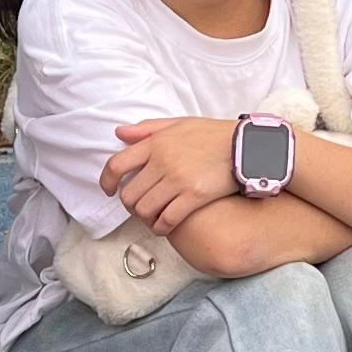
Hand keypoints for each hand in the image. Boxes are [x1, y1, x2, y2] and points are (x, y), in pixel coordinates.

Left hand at [104, 113, 241, 230]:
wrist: (245, 146)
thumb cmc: (212, 134)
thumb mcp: (178, 123)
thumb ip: (147, 129)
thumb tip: (119, 134)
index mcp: (156, 143)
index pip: (117, 165)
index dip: (106, 181)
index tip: (108, 190)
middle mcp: (163, 162)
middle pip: (129, 194)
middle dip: (130, 204)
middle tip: (138, 206)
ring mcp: (178, 181)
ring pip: (145, 210)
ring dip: (145, 217)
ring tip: (152, 216)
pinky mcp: (194, 197)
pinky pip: (167, 220)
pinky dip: (160, 227)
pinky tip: (163, 226)